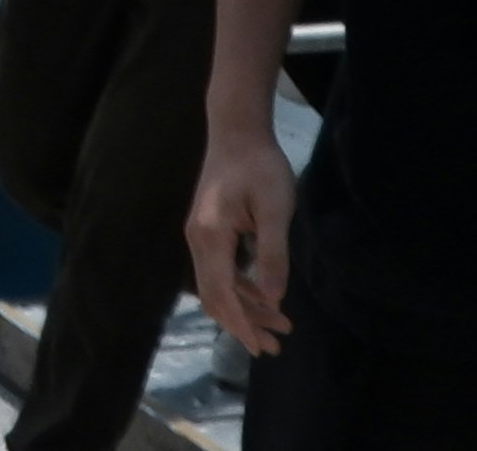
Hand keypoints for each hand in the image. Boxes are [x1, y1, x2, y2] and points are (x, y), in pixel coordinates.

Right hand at [186, 128, 296, 354]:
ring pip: (217, 286)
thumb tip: (274, 299)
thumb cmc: (260, 165)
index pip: (222, 293)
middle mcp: (197, 240)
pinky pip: (220, 271)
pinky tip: (263, 297)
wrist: (236, 130)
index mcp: (210, 236)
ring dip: (245, 309)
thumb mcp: (275, 208)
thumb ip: (272, 254)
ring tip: (278, 327)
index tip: (261, 347)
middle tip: (276, 345)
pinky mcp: (208, 231)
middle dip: (243, 324)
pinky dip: (241, 290)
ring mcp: (200, 236)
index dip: (241, 324)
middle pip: (215, 296)